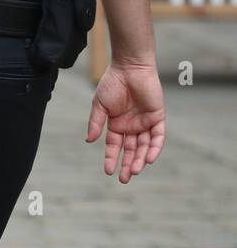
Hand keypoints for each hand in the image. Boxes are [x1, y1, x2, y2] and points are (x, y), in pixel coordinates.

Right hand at [86, 61, 165, 183]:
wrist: (129, 68)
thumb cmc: (112, 84)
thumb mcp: (99, 105)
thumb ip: (96, 123)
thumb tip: (89, 141)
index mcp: (116, 124)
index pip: (114, 146)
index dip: (111, 158)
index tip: (108, 171)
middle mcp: (131, 126)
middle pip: (131, 150)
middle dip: (128, 165)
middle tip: (125, 180)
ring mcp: (145, 123)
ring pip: (144, 147)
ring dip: (141, 159)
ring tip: (135, 171)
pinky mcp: (157, 117)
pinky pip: (158, 137)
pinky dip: (154, 148)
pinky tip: (149, 158)